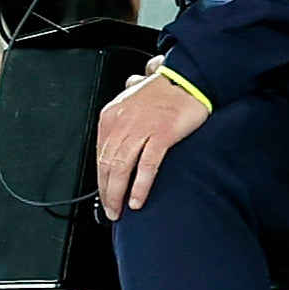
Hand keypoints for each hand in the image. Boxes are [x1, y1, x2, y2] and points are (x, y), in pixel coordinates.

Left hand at [93, 66, 205, 216]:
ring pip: (121, 168)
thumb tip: (114, 142)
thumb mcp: (131, 104)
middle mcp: (122, 123)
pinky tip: (137, 199)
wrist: (189, 78)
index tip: (104, 195)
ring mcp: (141, 129)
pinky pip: (146, 166)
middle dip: (106, 193)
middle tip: (110, 210)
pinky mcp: (161, 134)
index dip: (101, 180)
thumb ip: (121, 123)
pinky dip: (140, 186)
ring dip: (118, 194)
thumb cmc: (164, 92)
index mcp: (112, 116)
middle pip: (107, 165)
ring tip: (120, 210)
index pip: (100, 156)